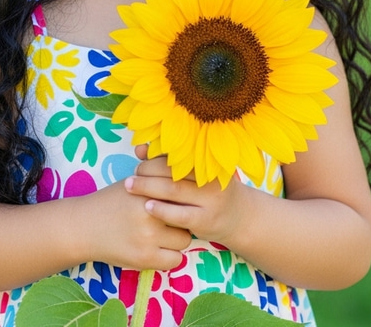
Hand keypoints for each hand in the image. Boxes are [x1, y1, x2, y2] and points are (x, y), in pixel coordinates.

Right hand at [80, 176, 191, 270]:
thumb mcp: (133, 183)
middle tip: (174, 219)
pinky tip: (160, 249)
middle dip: (183, 218)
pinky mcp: (144, 258)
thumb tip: (185, 179)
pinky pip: (175, 260)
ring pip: (184, 239)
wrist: (85, 226)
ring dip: (177, 238)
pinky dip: (171, 256)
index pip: (182, 193)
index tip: (181, 201)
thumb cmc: (111, 201)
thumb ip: (157, 181)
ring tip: (165, 234)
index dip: (183, 198)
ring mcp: (148, 237)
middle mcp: (151, 212)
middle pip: (187, 216)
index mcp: (149, 190)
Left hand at [126, 147, 259, 248]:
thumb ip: (170, 160)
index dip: (155, 153)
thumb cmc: (209, 190)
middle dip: (148, 170)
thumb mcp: (196, 173)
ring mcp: (209, 200)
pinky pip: (179, 215)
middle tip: (132, 173)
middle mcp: (210, 178)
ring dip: (148, 187)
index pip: (177, 153)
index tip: (139, 155)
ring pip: (173, 190)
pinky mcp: (205, 221)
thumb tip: (140, 148)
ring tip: (131, 186)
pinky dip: (161, 210)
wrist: (240, 217)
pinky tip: (147, 206)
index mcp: (208, 161)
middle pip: (172, 170)